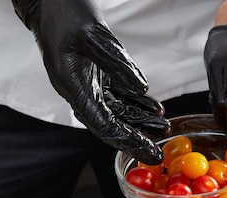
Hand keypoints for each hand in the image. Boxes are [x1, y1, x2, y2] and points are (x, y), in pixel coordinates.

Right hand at [12, 0, 167, 164]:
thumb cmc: (64, 11)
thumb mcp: (94, 36)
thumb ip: (118, 64)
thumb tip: (141, 88)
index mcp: (72, 86)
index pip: (102, 124)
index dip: (126, 140)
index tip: (146, 151)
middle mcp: (79, 90)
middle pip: (110, 124)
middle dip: (135, 138)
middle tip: (157, 153)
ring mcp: (87, 83)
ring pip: (117, 111)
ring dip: (140, 121)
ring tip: (162, 128)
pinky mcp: (95, 74)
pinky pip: (118, 95)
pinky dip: (136, 103)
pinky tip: (153, 108)